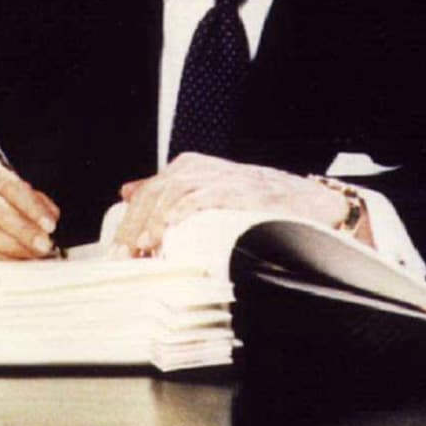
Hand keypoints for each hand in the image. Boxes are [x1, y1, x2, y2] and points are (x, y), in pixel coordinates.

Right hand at [0, 149, 61, 258]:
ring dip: (14, 248)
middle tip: (44, 244)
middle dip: (23, 229)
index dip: (29, 205)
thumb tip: (50, 215)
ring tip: (34, 254)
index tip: (49, 224)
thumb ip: (28, 195)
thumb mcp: (1, 182)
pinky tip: (15, 261)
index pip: (4, 183)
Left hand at [113, 153, 367, 255]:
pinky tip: (171, 229)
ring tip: (144, 248)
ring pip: (173, 193)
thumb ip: (168, 190)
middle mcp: (200, 169)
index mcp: (187, 168)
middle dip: (136, 227)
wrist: (309, 202)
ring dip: (155, 222)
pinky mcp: (240, 189)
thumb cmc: (254, 201)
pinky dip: (183, 212)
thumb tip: (127, 192)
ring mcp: (221, 177)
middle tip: (125, 257)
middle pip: (154, 194)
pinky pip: (204, 196)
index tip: (117, 253)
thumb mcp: (205, 189)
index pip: (147, 193)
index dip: (129, 223)